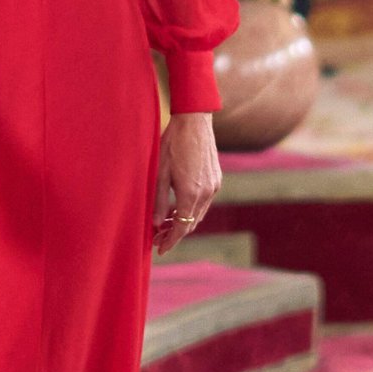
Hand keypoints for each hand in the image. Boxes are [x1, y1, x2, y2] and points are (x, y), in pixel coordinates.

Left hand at [153, 111, 220, 254]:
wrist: (194, 122)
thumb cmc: (172, 144)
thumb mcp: (159, 173)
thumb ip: (158, 201)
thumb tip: (155, 223)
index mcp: (191, 193)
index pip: (181, 226)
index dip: (170, 240)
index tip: (159, 249)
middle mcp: (206, 193)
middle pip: (191, 223)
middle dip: (175, 234)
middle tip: (158, 239)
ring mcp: (214, 186)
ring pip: (199, 214)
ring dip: (183, 221)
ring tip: (165, 226)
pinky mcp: (216, 179)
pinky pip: (204, 202)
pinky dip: (191, 210)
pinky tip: (178, 209)